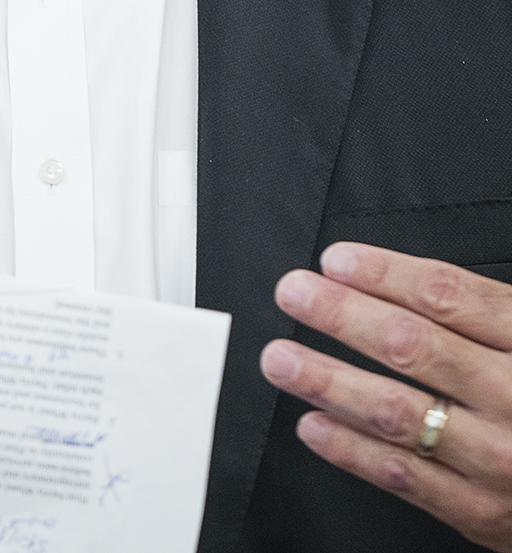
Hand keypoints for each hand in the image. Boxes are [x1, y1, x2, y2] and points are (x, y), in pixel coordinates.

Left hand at [260, 243, 511, 550]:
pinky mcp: (483, 513)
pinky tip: (312, 425)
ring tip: (282, 359)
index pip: (449, 296)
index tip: (335, 260)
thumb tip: (397, 277)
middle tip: (294, 293)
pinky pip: (405, 478)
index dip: (384, 273)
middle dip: (342, 316)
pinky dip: (350, 449)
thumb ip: (487, 310)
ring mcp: (500, 460)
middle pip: (413, 346)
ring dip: (329, 381)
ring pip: (398, 413)